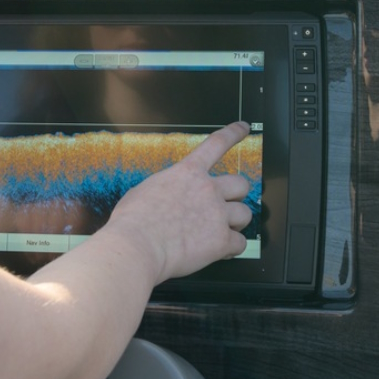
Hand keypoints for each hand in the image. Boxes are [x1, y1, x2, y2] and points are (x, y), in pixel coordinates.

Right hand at [100, 122, 254, 281]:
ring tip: (222, 232)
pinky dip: (232, 248)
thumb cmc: (133, 221)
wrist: (136, 246)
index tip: (244, 128)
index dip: (234, 133)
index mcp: (187, 173)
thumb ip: (167, 189)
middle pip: (241, 184)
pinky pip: (240, 243)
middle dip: (237, 195)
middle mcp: (207, 189)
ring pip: (245, 214)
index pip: (216, 144)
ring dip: (236, 223)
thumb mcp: (146, 190)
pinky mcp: (221, 240)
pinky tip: (221, 251)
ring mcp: (217, 214)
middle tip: (227, 205)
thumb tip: (168, 197)